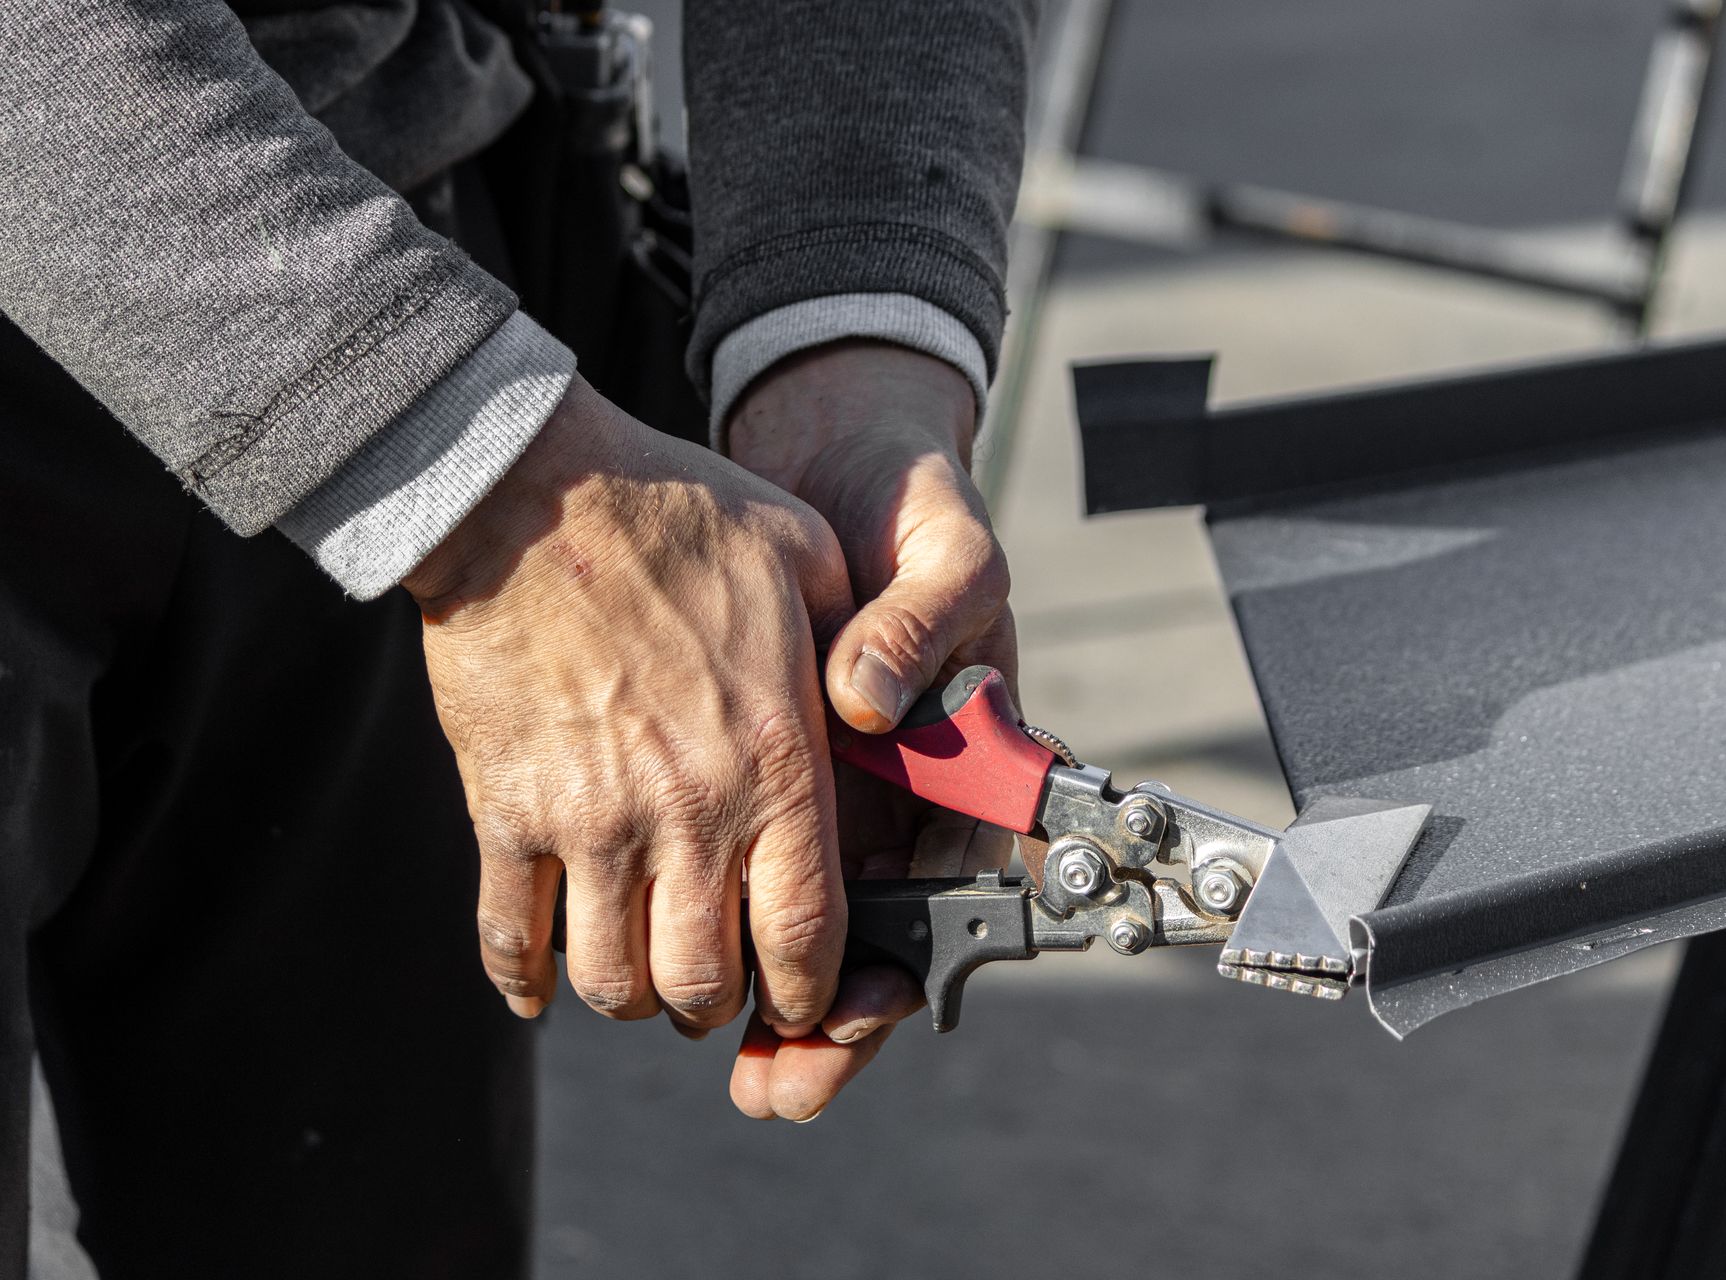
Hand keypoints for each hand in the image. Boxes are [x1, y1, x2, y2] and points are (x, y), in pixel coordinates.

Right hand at [404, 376, 856, 1042]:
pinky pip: (507, 937)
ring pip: (611, 981)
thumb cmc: (677, 515)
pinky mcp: (505, 811)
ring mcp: (587, 820)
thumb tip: (882, 711)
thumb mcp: (807, 560)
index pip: (805, 935)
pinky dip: (523, 979)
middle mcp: (685, 812)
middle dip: (722, 1003)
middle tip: (721, 979)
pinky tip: (541, 984)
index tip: (804, 991)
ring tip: (644, 970)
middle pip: (704, 982)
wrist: (527, 490)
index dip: (811, 991)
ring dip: (634, 995)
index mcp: (775, 763)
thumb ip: (854, 649)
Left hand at [723, 340, 1019, 1120]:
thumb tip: (864, 702)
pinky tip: (624, 955)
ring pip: (782, 916)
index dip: (895, 967)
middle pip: (859, 935)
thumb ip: (922, 621)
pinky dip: (676, 909)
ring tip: (692, 1038)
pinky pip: (715, 849)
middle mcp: (885, 791)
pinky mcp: (744, 758)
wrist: (836, 449)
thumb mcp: (945, 551)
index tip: (845, 1010)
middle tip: (772, 1080)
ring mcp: (815, 782)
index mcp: (953, 764)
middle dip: (815, 1021)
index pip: (944, 894)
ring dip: (744, 990)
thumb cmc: (910, 506)